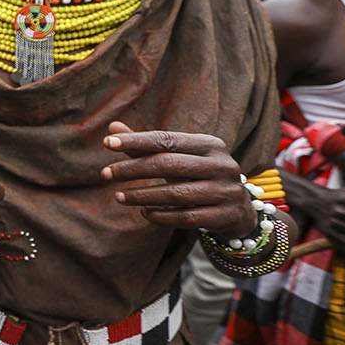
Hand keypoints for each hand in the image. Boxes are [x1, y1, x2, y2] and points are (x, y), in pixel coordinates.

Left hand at [101, 121, 256, 237]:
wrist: (239, 210)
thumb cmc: (199, 176)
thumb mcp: (178, 158)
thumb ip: (147, 145)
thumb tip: (113, 127)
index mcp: (210, 144)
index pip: (167, 139)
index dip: (136, 141)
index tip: (107, 143)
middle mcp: (222, 165)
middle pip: (169, 164)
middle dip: (133, 169)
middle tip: (106, 173)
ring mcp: (227, 191)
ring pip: (177, 193)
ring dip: (143, 195)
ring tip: (119, 196)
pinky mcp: (226, 216)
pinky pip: (187, 217)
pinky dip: (162, 216)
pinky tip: (144, 213)